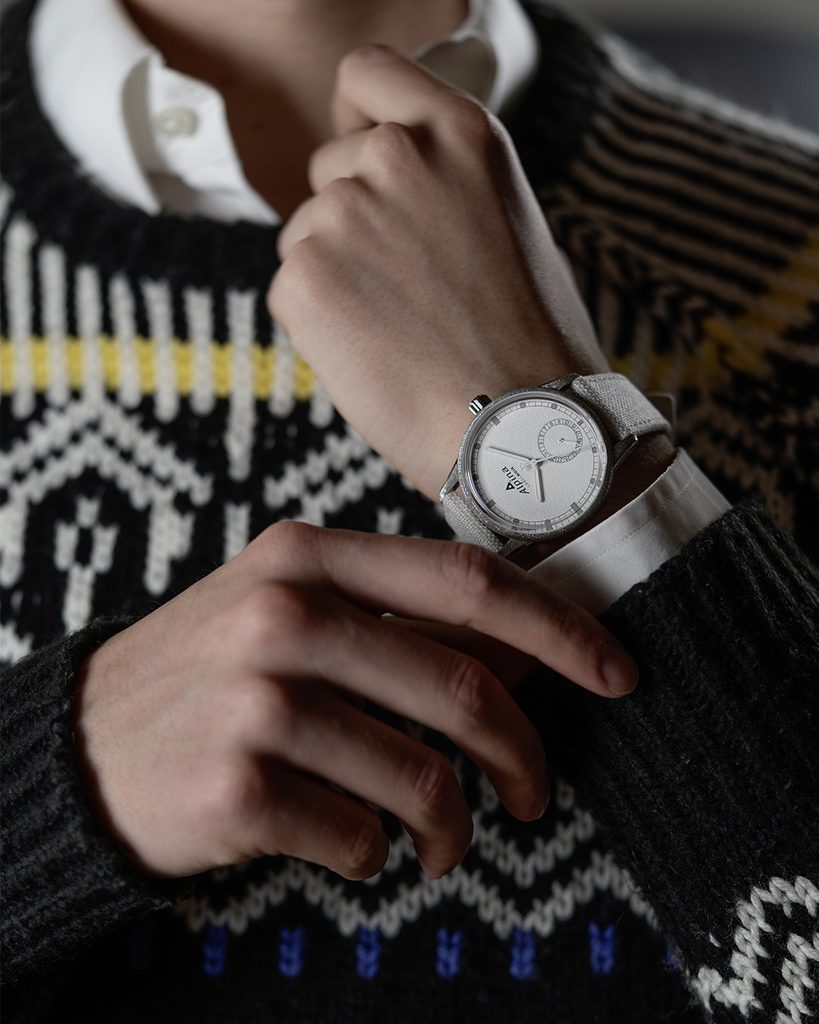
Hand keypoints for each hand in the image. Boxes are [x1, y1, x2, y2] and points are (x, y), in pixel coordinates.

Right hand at [72, 522, 637, 883]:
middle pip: (463, 687)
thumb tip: (532, 650)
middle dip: (524, 754)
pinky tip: (358, 847)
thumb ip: (399, 618)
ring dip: (452, 826)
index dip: (559, 628)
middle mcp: (283, 616)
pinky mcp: (234, 789)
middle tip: (533, 794)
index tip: (615, 672)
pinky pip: (361, 837)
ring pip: (423, 776)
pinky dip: (379, 855)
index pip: (467, 580)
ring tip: (440, 842)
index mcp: (308, 557)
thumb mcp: (290, 610)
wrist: (83, 742)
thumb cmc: (212, 672)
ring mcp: (256, 701)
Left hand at [268, 44, 606, 503]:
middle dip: (353, 218)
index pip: (367, 73)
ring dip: (336, 274)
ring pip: (306, 232)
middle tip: (407, 287)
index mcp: (461, 132)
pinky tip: (373, 352)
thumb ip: (441, 179)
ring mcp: (343, 214)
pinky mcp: (302, 277)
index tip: (364, 152)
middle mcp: (397, 157)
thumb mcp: (506, 220)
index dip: (357, 116)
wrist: (517, 425)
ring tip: (399, 328)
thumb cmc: (527, 341)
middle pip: (331, 166)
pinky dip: (318, 321)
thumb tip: (378, 172)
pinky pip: (290, 287)